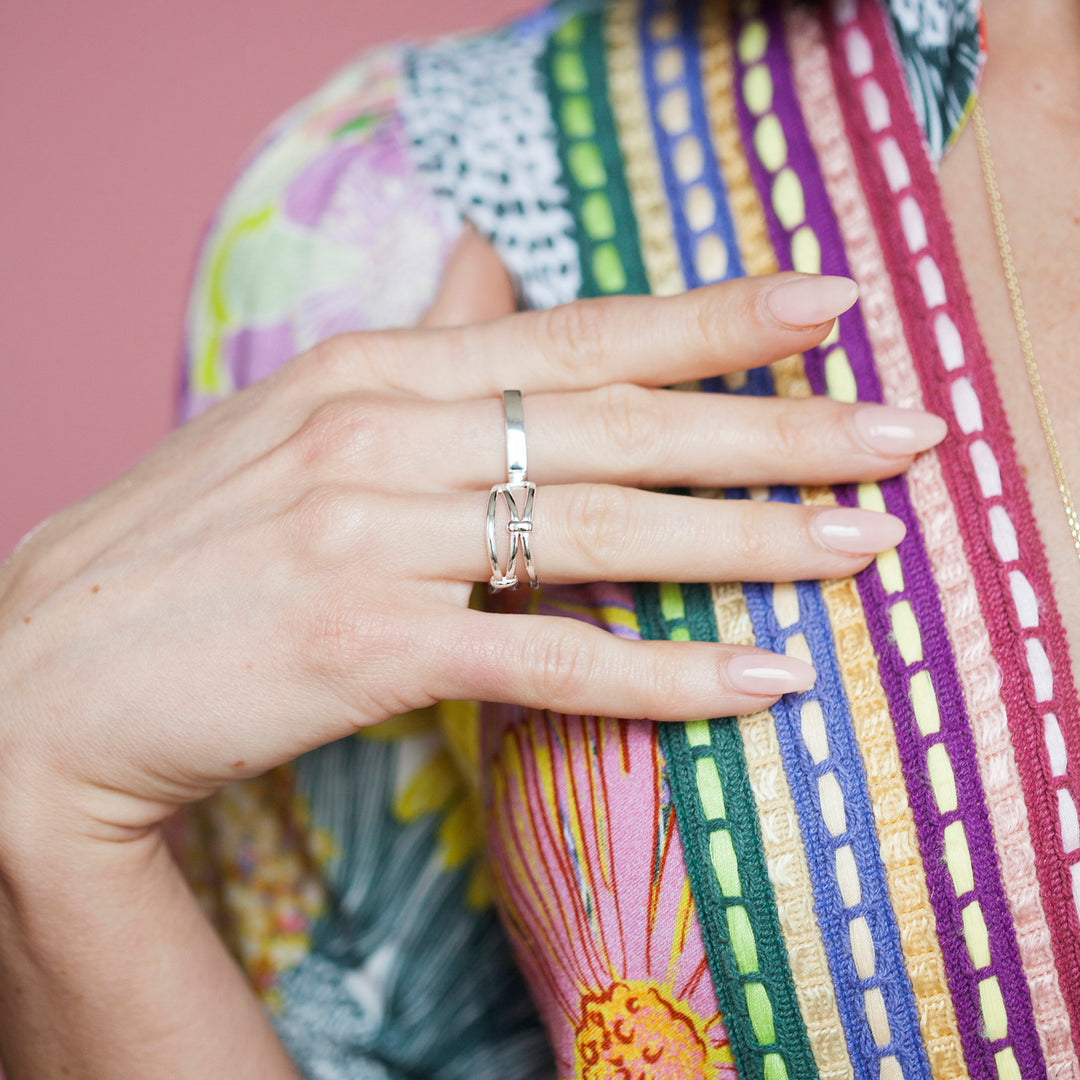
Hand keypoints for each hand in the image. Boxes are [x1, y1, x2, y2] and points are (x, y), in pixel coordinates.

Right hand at [0, 233, 944, 844]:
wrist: (48, 673)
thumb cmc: (185, 548)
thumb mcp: (297, 419)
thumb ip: (415, 349)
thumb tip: (484, 272)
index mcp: (376, 370)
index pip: (580, 331)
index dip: (715, 318)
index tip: (832, 304)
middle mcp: (383, 433)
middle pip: (618, 422)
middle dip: (774, 427)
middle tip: (902, 432)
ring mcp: (373, 537)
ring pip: (600, 531)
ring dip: (747, 543)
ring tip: (862, 547)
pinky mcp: (364, 649)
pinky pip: (546, 658)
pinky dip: (658, 672)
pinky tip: (758, 679)